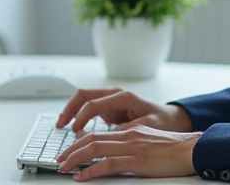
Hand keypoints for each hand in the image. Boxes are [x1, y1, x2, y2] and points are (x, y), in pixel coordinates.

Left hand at [55, 124, 201, 180]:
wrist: (192, 149)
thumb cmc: (173, 149)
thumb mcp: (147, 143)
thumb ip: (130, 147)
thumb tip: (114, 158)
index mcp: (129, 131)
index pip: (98, 134)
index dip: (79, 143)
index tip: (68, 152)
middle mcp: (128, 136)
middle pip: (91, 140)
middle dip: (71, 150)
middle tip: (59, 161)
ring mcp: (132, 148)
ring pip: (95, 149)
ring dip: (75, 159)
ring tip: (63, 168)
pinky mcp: (137, 161)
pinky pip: (108, 164)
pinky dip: (91, 171)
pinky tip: (81, 177)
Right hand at [56, 87, 192, 132]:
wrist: (170, 119)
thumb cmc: (161, 121)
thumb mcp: (147, 126)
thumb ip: (129, 128)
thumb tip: (111, 134)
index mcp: (124, 97)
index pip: (94, 103)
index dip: (82, 116)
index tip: (74, 130)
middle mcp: (115, 95)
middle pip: (84, 95)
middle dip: (69, 108)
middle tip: (59, 124)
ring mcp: (111, 100)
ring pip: (84, 100)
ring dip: (71, 111)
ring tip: (61, 125)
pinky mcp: (110, 108)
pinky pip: (89, 108)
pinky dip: (78, 115)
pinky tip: (72, 126)